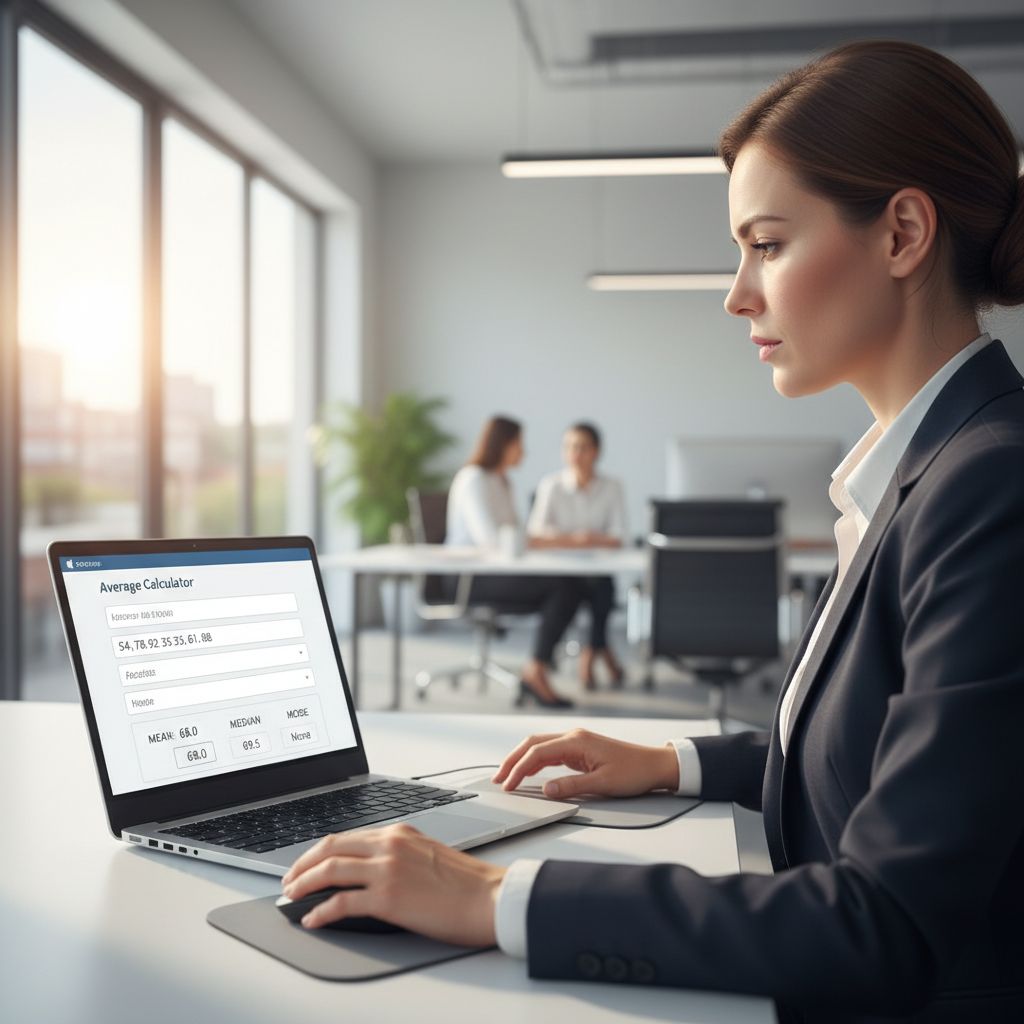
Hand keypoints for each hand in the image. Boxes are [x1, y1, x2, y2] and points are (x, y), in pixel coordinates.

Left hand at [281, 823, 505, 944]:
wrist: (490, 898)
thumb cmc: (466, 883)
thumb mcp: (426, 854)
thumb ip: (398, 855)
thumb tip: (369, 871)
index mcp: (399, 832)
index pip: (346, 837)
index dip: (320, 852)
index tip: (307, 864)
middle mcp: (390, 845)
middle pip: (330, 848)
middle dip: (303, 864)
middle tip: (290, 880)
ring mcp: (387, 870)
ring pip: (330, 870)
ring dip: (304, 884)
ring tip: (292, 897)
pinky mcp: (388, 897)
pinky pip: (342, 902)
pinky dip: (321, 910)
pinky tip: (314, 918)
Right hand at [492, 728, 679, 798]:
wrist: (655, 764)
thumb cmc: (634, 772)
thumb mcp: (603, 784)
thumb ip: (571, 786)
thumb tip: (546, 790)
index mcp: (576, 741)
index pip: (537, 752)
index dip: (519, 769)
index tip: (507, 785)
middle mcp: (573, 737)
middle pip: (533, 743)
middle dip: (512, 760)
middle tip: (498, 779)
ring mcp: (576, 741)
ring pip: (539, 745)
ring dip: (522, 759)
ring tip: (507, 776)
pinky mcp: (580, 749)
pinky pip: (550, 751)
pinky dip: (535, 761)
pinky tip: (529, 772)